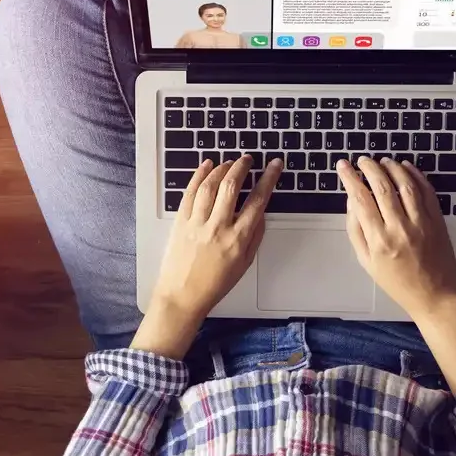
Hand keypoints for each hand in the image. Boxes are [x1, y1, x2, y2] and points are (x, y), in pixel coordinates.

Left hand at [135, 156, 282, 356]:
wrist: (182, 296)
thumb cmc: (214, 283)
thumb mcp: (245, 263)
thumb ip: (255, 235)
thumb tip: (261, 212)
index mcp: (239, 238)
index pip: (258, 199)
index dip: (269, 178)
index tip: (274, 165)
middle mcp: (218, 227)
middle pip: (232, 185)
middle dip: (243, 166)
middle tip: (248, 159)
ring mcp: (197, 223)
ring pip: (211, 185)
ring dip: (222, 168)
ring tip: (230, 162)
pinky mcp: (180, 222)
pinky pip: (191, 192)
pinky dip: (199, 175)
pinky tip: (206, 166)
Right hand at [338, 156, 455, 322]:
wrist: (434, 294)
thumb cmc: (399, 282)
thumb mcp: (367, 261)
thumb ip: (356, 230)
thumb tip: (351, 202)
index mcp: (379, 241)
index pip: (360, 199)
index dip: (350, 178)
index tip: (344, 167)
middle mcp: (400, 228)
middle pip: (382, 187)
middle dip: (369, 168)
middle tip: (362, 160)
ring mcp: (421, 222)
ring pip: (405, 184)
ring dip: (392, 167)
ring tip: (382, 161)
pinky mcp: (437, 220)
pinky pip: (426, 190)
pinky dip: (415, 175)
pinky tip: (406, 168)